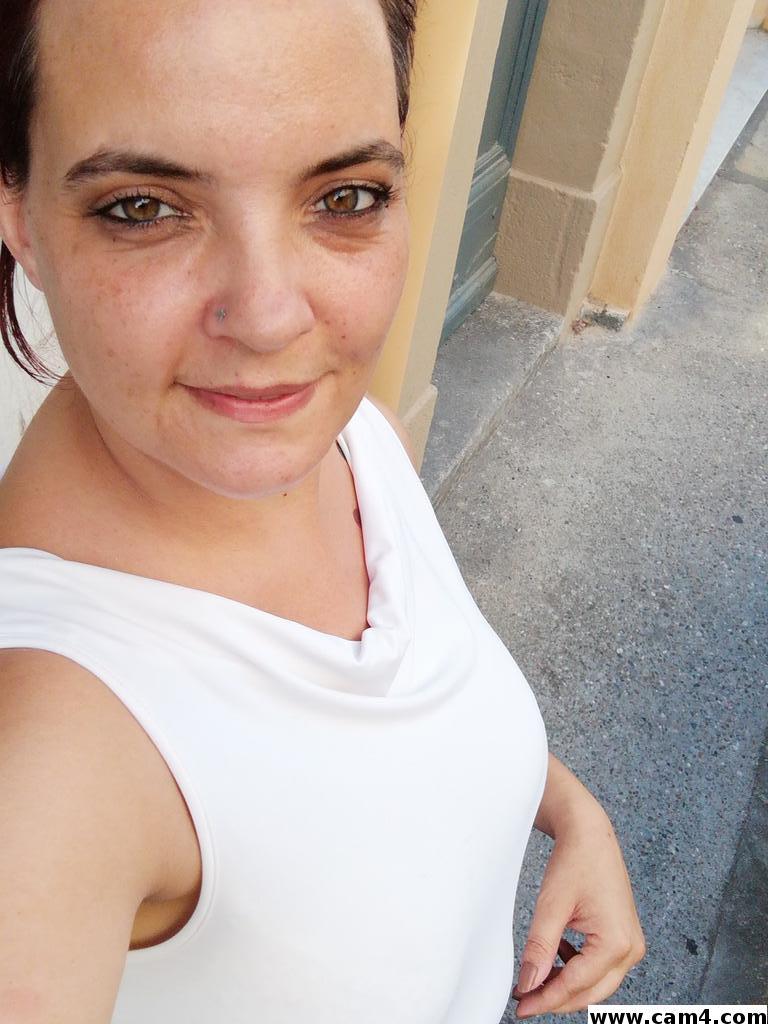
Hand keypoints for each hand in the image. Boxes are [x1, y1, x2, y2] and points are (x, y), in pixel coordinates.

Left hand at [512, 762, 645, 1015]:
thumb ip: (540, 948)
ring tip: (535, 980)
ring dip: (567, 985)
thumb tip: (528, 984)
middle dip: (557, 999)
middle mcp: (631, 948)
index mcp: (616, 942)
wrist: (590, 833)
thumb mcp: (551, 906)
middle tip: (524, 1000)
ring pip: (596, 983)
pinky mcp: (624, 937)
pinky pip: (601, 967)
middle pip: (590, 992)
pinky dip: (577, 970)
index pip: (576, 985)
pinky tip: (556, 958)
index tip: (521, 1006)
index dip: (546, 999)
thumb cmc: (575, 861)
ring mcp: (631, 944)